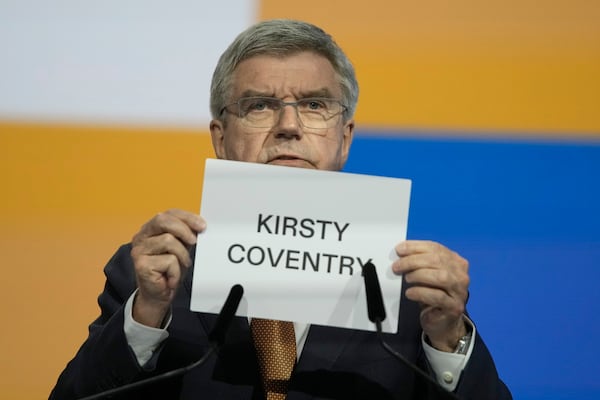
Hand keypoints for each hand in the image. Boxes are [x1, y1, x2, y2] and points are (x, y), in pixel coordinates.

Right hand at [130, 209, 205, 326]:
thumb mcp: (181, 247)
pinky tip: (171, 278)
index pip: (169, 213)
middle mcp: (141, 236)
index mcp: (151, 228)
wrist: (158, 295)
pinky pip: (168, 261)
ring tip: (181, 266)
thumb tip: (201, 225)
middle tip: (194, 241)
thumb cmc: (169, 270)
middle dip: (183, 229)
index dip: (187, 217)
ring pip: (168, 240)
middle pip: (163, 220)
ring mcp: (139, 250)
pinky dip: (176, 271)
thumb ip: (186, 234)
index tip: (202, 226)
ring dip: (182, 255)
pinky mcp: (141, 264)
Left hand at [392, 240, 469, 351]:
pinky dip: (421, 292)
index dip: (416, 247)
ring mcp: (460, 291)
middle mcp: (461, 275)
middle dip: (413, 261)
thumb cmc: (433, 295)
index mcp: (456, 262)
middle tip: (397, 266)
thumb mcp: (427, 275)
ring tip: (407, 279)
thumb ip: (419, 262)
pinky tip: (410, 293)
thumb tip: (401, 252)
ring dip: (419, 275)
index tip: (399, 249)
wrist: (443, 322)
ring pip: (441, 277)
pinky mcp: (454, 307)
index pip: (436, 248)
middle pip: (438, 261)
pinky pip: (438, 297)